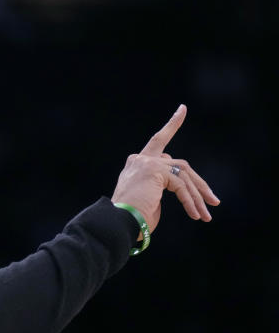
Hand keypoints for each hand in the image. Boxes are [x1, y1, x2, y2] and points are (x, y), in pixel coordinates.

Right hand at [111, 104, 219, 234]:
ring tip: (206, 215)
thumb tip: (181, 185)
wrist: (118, 223)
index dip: (172, 125)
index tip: (183, 109)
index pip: (159, 141)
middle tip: (213, 201)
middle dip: (198, 184)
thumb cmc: (132, 218)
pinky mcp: (154, 170)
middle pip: (180, 165)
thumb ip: (162, 185)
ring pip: (183, 175)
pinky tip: (194, 214)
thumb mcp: (150, 198)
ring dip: (197, 196)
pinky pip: (180, 185)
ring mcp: (147, 163)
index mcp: (136, 165)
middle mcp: (140, 159)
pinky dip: (190, 201)